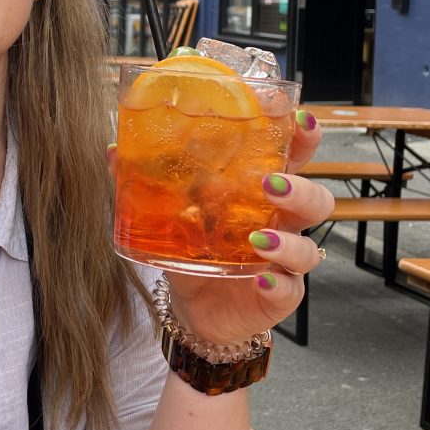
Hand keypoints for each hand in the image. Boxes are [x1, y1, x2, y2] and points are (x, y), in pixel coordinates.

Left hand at [109, 110, 333, 345]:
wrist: (195, 309)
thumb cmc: (194, 250)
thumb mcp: (172, 213)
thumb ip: (149, 183)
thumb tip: (114, 151)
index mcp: (262, 193)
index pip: (294, 158)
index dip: (304, 139)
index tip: (300, 120)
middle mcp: (281, 224)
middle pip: (315, 200)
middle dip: (299, 188)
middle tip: (269, 184)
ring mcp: (284, 261)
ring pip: (307, 246)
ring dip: (288, 240)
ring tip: (258, 239)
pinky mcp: (279, 295)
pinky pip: (289, 289)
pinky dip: (277, 284)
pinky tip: (261, 279)